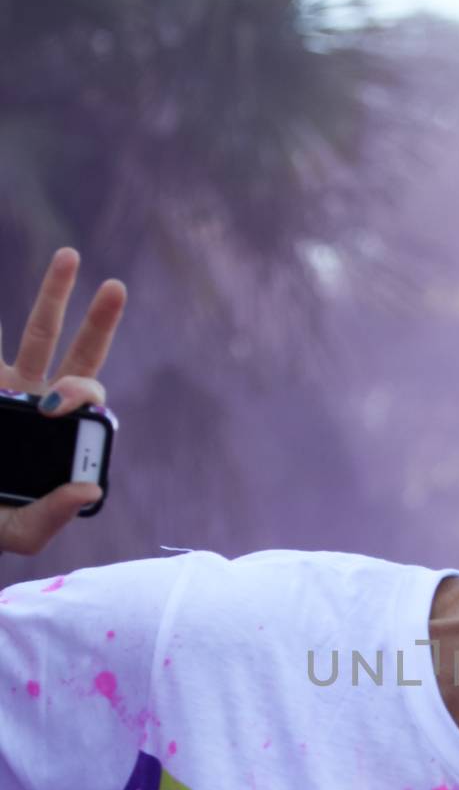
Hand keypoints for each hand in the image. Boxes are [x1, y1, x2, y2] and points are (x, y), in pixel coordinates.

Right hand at [0, 248, 125, 556]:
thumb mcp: (22, 533)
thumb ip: (53, 516)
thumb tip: (90, 490)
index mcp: (62, 433)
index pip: (84, 397)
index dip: (78, 391)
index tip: (54, 403)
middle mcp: (41, 403)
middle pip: (75, 353)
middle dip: (97, 321)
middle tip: (116, 286)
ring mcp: (9, 388)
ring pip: (36, 334)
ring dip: (53, 295)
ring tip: (70, 256)